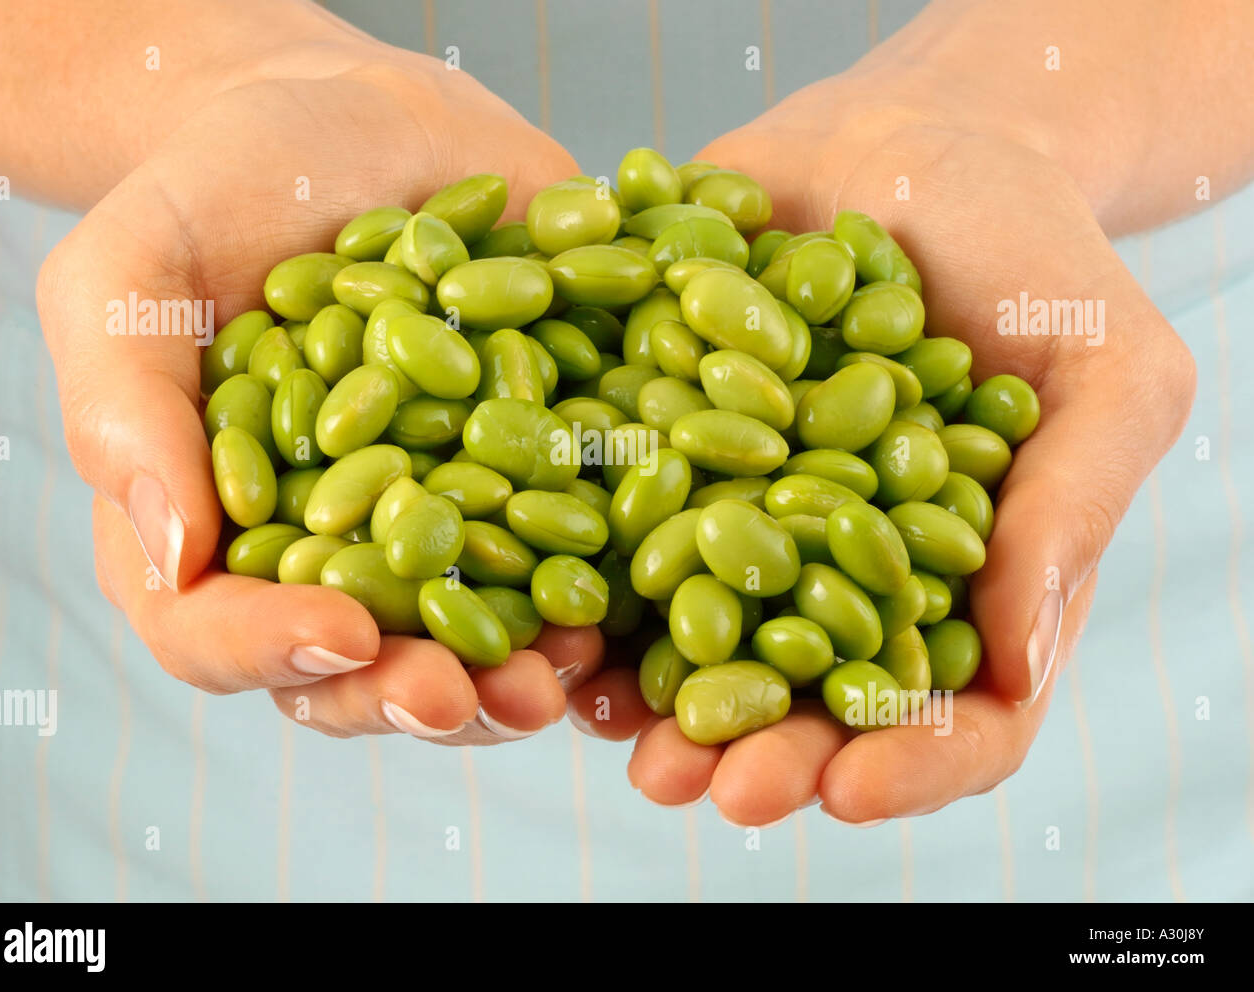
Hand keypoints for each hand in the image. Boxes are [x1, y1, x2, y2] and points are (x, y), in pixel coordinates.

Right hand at [38, 42, 597, 742]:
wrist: (353, 122)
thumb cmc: (220, 190)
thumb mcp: (131, 270)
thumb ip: (128, 405)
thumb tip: (173, 551)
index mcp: (214, 528)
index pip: (214, 631)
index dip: (272, 649)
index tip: (345, 632)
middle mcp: (328, 552)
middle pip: (353, 671)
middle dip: (409, 697)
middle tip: (461, 696)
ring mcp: (434, 529)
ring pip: (463, 648)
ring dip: (511, 680)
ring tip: (558, 673)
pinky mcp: (523, 487)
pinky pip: (557, 564)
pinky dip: (592, 591)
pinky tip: (624, 600)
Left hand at [568, 82, 1195, 821]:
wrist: (910, 137)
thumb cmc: (1030, 249)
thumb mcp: (1104, 365)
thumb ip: (1069, 507)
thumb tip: (1014, 667)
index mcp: (955, 583)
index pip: (949, 713)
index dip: (908, 765)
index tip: (851, 791)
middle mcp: (841, 572)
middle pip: (806, 699)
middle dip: (759, 749)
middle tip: (712, 789)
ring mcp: (743, 517)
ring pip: (697, 637)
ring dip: (653, 699)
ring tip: (613, 731)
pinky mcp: (660, 451)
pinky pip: (616, 531)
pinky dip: (588, 578)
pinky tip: (555, 618)